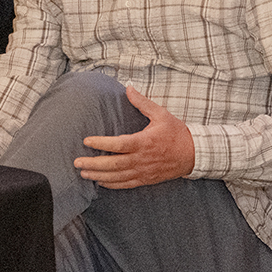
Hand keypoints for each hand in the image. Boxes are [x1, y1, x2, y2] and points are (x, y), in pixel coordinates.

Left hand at [73, 85, 195, 188]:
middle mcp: (142, 159)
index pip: (118, 144)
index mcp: (144, 142)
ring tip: (83, 173)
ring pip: (118, 176)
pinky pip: (127, 184)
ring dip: (99, 175)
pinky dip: (113, 184)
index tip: (86, 141)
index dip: (101, 144)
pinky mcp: (146, 179)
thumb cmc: (176, 133)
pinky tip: (100, 182)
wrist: (195, 154)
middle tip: (77, 162)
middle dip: (94, 164)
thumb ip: (142, 102)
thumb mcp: (161, 114)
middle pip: (114, 164)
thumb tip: (128, 87)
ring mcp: (144, 171)